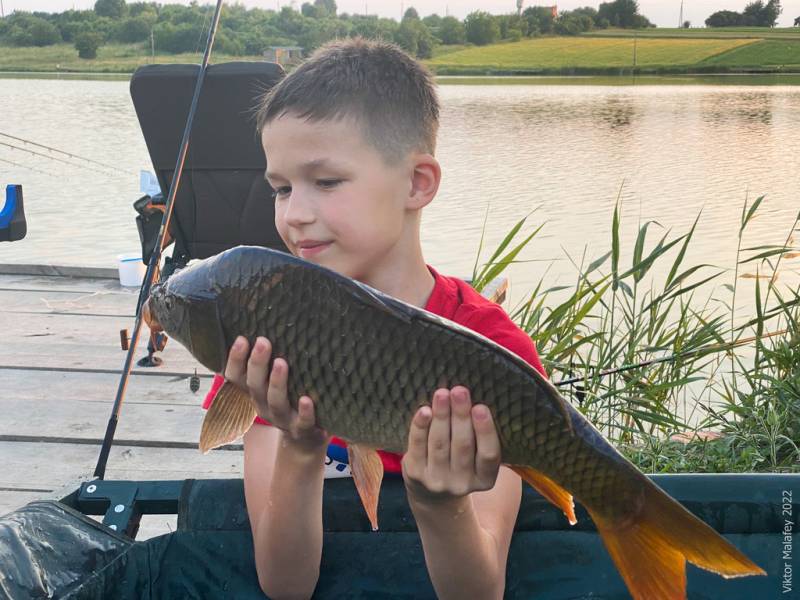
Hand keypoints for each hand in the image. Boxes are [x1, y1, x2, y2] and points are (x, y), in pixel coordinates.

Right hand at [225, 335, 329, 454]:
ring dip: (277, 382)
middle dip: (257, 364)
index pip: (236, 377)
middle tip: (263, 342)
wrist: (304, 440)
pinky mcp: (302, 429)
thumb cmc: (289, 399)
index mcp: (254, 392)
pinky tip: (307, 399)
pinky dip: (304, 411)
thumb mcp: (273, 382)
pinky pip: (302, 422)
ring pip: (275, 402)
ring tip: (281, 362)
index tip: (242, 338)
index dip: (235, 359)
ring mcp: (282, 419)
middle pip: (255, 386)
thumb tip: (271, 321)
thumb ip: (270, 361)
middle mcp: (263, 406)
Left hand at [402, 386, 501, 503]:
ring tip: (442, 394)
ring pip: (439, 444)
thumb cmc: (459, 464)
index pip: (489, 455)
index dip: (485, 431)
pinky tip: (424, 410)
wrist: (431, 495)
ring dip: (441, 415)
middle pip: (462, 445)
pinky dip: (420, 426)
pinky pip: (418, 446)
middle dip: (460, 415)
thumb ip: (477, 435)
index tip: (480, 407)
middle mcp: (462, 483)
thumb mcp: (476, 459)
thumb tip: (470, 398)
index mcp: (485, 479)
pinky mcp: (416, 475)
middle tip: (459, 391)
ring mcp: (437, 481)